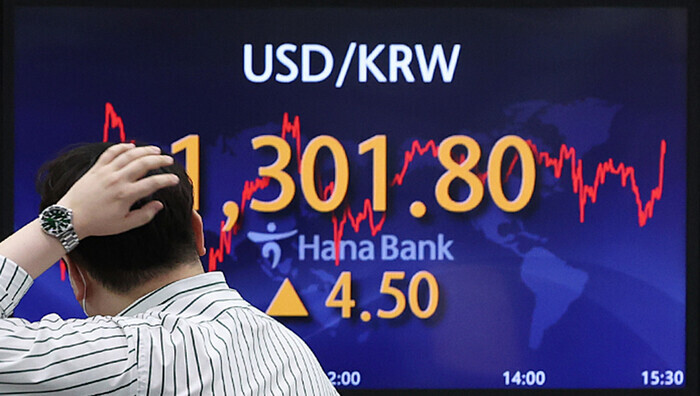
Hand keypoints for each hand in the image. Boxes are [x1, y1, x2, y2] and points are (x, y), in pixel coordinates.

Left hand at [57, 143, 178, 238]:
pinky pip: (111, 152)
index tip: (174, 180)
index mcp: (126, 195)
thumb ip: (144, 215)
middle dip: (160, 160)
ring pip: (129, 155)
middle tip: (169, 160)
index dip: (167, 180)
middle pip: (144, 164)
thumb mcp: (124, 225)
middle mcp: (118, 180)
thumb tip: (159, 204)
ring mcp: (106, 172)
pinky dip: (122, 147)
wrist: (70, 218)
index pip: (153, 183)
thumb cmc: (98, 224)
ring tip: (156, 150)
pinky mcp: (96, 168)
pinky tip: (131, 147)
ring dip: (145, 150)